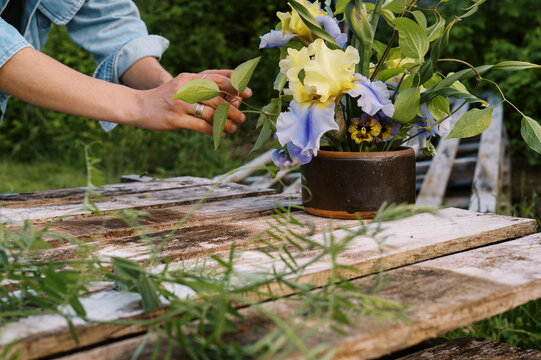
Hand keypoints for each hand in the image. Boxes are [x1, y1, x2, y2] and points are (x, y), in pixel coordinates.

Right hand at [129, 70, 252, 134]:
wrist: (138, 106)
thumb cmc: (166, 98)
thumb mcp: (183, 86)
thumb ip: (203, 88)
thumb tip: (232, 99)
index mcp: (190, 78)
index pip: (217, 77)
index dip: (234, 84)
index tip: (248, 92)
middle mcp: (185, 88)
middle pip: (217, 96)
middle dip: (233, 108)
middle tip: (242, 117)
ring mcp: (180, 103)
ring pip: (211, 112)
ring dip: (226, 122)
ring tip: (234, 128)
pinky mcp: (175, 119)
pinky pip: (200, 125)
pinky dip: (214, 130)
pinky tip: (221, 134)